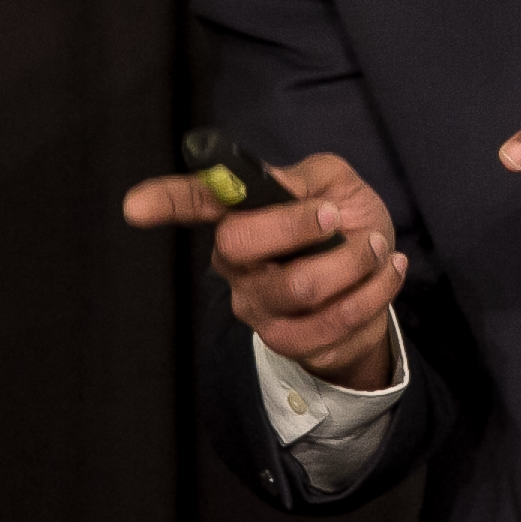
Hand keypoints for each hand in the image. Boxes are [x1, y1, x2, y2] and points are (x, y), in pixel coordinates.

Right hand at [121, 151, 405, 389]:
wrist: (375, 280)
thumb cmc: (347, 224)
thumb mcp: (336, 184)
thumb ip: (309, 180)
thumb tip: (281, 188)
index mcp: (240, 215)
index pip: (195, 204)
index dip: (165, 202)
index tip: (135, 206)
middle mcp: (235, 263)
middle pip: (240, 244)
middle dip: (300, 225)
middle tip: (338, 217)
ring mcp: (256, 306)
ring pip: (298, 287)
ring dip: (353, 262)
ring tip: (375, 247)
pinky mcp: (287, 341)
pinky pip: (331, 323)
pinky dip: (373, 292)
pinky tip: (386, 272)